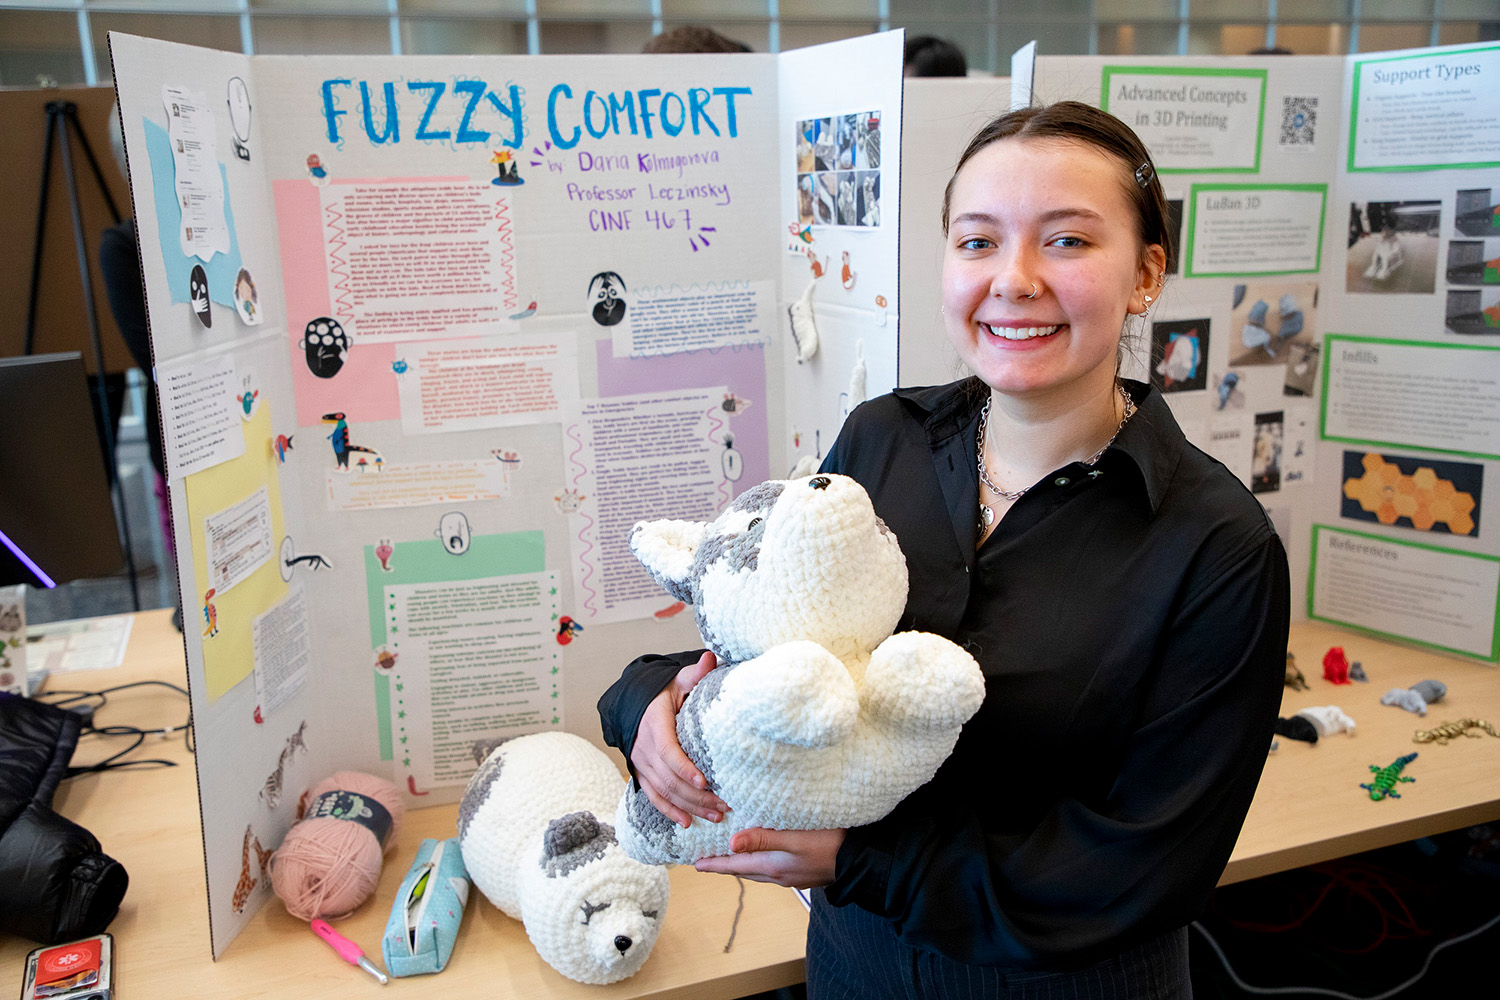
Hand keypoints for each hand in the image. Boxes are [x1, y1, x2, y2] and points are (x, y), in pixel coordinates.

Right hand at [631, 651, 728, 827]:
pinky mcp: (642, 773)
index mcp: (654, 724)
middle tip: (725, 804)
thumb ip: (694, 674)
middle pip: (669, 778)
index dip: (684, 768)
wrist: (635, 703)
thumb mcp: (677, 680)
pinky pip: (654, 797)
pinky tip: (688, 822)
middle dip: (697, 795)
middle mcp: (644, 747)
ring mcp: (641, 763)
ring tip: (716, 815)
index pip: (667, 751)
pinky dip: (670, 811)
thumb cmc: (662, 692)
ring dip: (689, 806)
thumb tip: (710, 658)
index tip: (704, 781)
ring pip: (664, 791)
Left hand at [694, 828, 844, 888]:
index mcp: (773, 866)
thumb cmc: (830, 844)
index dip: (714, 864)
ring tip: (730, 857)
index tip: (695, 864)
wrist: (860, 861)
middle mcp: (779, 875)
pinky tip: (763, 854)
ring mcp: (791, 876)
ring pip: (757, 870)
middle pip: (743, 870)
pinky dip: (759, 861)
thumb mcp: (794, 838)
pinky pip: (772, 868)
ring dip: (741, 864)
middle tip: (706, 861)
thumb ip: (763, 838)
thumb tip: (731, 843)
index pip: (735, 866)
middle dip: (724, 865)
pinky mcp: (802, 872)